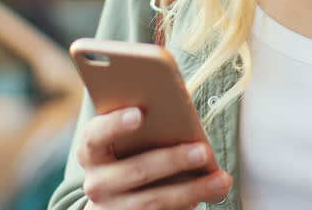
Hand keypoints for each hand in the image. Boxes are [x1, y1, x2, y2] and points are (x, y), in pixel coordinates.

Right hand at [78, 107, 231, 209]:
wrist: (112, 200)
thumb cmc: (128, 155)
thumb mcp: (125, 140)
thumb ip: (143, 124)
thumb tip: (180, 111)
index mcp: (90, 152)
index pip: (95, 136)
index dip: (115, 124)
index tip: (139, 114)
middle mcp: (97, 183)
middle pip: (136, 171)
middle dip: (172, 161)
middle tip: (203, 151)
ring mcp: (113, 208)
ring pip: (153, 201)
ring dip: (192, 190)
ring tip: (221, 179)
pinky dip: (187, 205)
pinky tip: (209, 194)